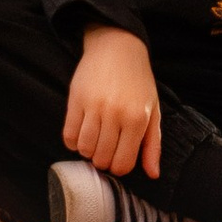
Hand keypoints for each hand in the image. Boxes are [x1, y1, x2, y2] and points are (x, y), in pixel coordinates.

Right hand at [64, 26, 161, 177]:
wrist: (117, 46)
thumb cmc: (138, 81)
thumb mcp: (153, 111)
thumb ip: (153, 145)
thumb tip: (153, 174)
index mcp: (137, 119)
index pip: (123, 163)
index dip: (119, 167)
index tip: (118, 158)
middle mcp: (115, 115)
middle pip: (102, 159)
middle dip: (103, 161)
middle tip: (106, 149)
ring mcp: (94, 107)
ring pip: (84, 149)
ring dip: (88, 151)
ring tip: (95, 140)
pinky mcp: (75, 100)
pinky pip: (68, 135)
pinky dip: (73, 141)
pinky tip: (82, 132)